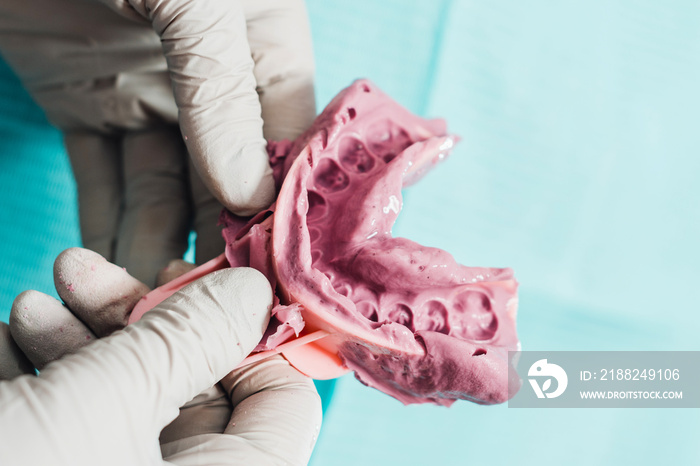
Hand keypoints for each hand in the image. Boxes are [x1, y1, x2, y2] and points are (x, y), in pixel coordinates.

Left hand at [0, 0, 315, 285]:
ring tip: (156, 308)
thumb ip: (226, 90)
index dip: (285, 203)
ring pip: (165, 188)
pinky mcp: (83, 100)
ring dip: (161, 246)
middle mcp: (211, 73)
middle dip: (220, 241)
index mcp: (261, 39)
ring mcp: (146, 88)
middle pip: (228, 176)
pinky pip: (103, 176)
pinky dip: (106, 222)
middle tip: (212, 306)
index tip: (275, 268)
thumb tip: (251, 192)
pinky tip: (112, 270)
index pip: (290, 135)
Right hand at [0, 248, 321, 464]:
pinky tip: (6, 338)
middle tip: (86, 271)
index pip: (283, 405)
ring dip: (81, 338)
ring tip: (29, 304)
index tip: (205, 282)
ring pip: (129, 395)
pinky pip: (78, 413)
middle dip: (142, 321)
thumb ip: (184, 341)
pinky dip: (46, 371)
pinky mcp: (59, 465)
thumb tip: (253, 290)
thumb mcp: (98, 410)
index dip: (251, 336)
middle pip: (196, 388)